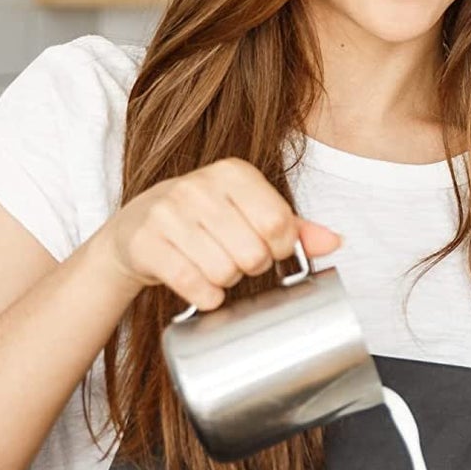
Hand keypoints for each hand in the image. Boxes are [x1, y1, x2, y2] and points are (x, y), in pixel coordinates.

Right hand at [94, 157, 340, 309]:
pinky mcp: (144, 243)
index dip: (282, 248)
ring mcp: (166, 213)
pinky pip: (192, 284)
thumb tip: (335, 242)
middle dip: (253, 267)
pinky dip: (205, 296)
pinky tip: (201, 289)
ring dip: (227, 282)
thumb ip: (293, 227)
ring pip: (224, 271)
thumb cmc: (204, 221)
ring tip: (215, 267)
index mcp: (233, 173)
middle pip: (253, 252)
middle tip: (238, 261)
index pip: (278, 222)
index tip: (272, 250)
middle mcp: (198, 186)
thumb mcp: (249, 212)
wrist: (135, 229)